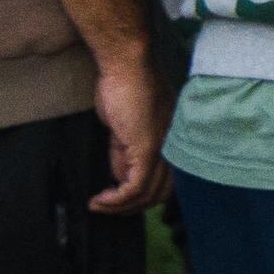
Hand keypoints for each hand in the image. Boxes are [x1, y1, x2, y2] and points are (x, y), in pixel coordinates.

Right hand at [86, 58, 172, 214]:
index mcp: (172, 141)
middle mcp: (173, 147)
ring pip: (148, 194)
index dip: (145, 196)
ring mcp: (162, 148)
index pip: (168, 180)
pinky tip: (100, 200)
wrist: (127, 65)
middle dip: (132, 207)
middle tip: (108, 208)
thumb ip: (125, 152)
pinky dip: (116, 200)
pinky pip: (134, 186)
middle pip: (160, 192)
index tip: (121, 201)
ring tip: (100, 206)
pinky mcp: (146, 149)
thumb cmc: (125, 86)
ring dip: (120, 207)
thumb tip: (119, 176)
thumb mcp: (125, 127)